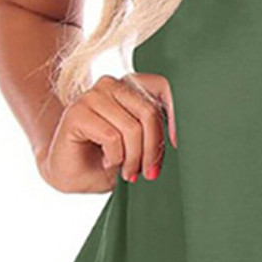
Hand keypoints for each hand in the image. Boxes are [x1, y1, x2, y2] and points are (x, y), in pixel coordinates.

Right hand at [37, 73, 177, 192]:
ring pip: (132, 128)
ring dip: (133, 158)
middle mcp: (112, 85)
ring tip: (127, 172)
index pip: (164, 87)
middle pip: (149, 112)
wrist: (72, 176)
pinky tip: (107, 162)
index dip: (176, 114)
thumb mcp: (142, 144)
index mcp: (131, 86)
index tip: (177, 144)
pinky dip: (114, 158)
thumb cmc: (109, 160)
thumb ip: (158, 130)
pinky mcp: (77, 112)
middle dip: (152, 149)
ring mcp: (92, 95)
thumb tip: (189, 132)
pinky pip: (112, 137)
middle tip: (148, 173)